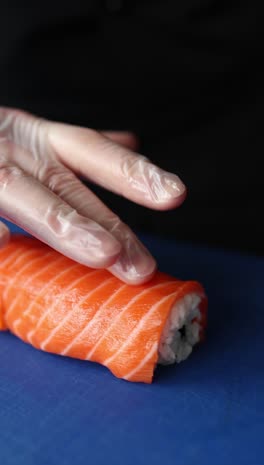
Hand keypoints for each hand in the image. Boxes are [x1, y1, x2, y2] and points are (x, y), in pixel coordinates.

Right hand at [0, 107, 185, 283]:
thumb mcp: (35, 138)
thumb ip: (80, 149)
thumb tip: (130, 141)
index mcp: (35, 139)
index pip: (91, 151)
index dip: (130, 171)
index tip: (174, 195)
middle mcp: (13, 151)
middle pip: (62, 186)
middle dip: (102, 222)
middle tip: (138, 261)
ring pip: (24, 196)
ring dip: (65, 227)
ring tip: (104, 255)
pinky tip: (4, 245)